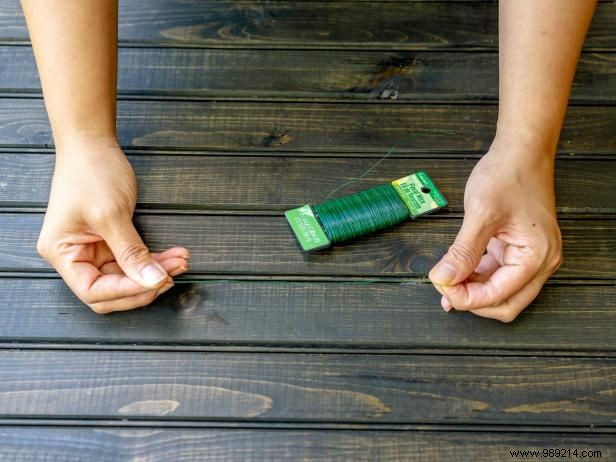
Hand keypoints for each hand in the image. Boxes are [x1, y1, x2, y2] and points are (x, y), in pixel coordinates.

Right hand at [37, 137, 189, 313]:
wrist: (93, 145)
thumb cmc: (91, 172)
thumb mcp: (111, 214)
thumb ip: (132, 252)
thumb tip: (153, 281)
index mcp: (62, 253)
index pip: (93, 290)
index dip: (126, 291)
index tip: (156, 281)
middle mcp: (74, 256)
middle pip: (111, 291)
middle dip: (144, 285)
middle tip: (172, 274)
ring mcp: (92, 251)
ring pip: (126, 278)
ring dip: (154, 273)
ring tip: (179, 262)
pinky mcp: (109, 243)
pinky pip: (133, 261)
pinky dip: (153, 261)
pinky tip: (173, 256)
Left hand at [429, 138, 561, 322]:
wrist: (521, 151)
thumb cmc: (509, 175)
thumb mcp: (481, 214)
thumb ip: (463, 251)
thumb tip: (444, 278)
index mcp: (537, 256)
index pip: (500, 296)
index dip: (467, 298)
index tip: (441, 287)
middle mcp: (541, 262)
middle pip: (505, 304)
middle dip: (472, 300)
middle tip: (443, 288)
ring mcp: (531, 257)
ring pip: (501, 292)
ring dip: (473, 291)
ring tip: (445, 282)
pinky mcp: (518, 250)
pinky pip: (498, 275)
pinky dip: (477, 278)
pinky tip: (456, 275)